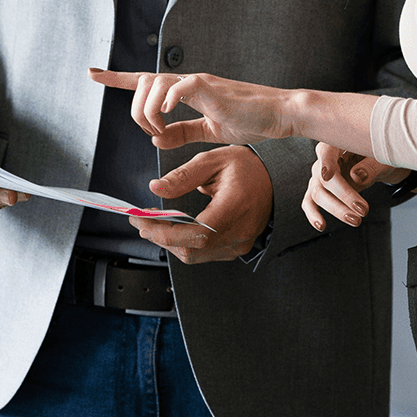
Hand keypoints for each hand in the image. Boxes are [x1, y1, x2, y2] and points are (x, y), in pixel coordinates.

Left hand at [90, 68, 295, 150]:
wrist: (279, 114)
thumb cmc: (250, 120)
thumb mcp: (208, 132)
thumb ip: (182, 133)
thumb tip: (155, 138)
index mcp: (185, 92)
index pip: (145, 80)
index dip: (117, 78)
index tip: (92, 74)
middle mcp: (187, 82)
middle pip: (143, 81)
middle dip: (135, 110)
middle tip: (151, 132)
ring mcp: (199, 83)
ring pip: (155, 83)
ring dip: (149, 111)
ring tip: (162, 132)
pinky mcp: (211, 88)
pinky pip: (179, 87)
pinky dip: (167, 103)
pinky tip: (169, 118)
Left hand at [128, 146, 272, 264]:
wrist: (275, 179)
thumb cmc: (247, 167)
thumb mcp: (214, 160)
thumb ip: (183, 176)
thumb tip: (155, 188)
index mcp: (235, 208)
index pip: (194, 234)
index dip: (163, 232)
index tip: (140, 220)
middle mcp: (239, 232)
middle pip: (191, 251)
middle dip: (160, 237)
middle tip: (141, 220)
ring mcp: (239, 244)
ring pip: (195, 256)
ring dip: (170, 242)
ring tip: (153, 224)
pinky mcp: (237, 248)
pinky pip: (204, 254)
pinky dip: (185, 244)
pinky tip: (174, 229)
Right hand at [302, 146, 410, 231]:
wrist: (377, 162)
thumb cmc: (378, 154)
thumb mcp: (381, 157)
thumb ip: (370, 165)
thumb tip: (357, 176)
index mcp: (337, 142)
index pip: (326, 150)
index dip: (325, 162)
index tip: (328, 176)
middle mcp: (323, 159)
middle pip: (323, 178)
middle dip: (343, 196)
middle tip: (364, 210)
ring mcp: (319, 175)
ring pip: (318, 193)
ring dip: (336, 209)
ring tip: (356, 220)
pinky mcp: (319, 190)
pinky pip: (310, 202)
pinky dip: (313, 214)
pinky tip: (321, 225)